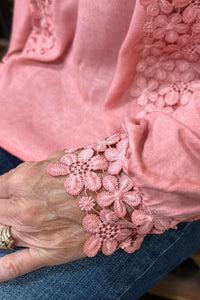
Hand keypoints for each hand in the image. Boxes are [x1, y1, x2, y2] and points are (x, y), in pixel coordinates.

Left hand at [0, 152, 89, 281]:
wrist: (120, 192)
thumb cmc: (89, 172)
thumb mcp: (57, 159)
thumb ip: (32, 170)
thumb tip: (19, 179)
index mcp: (23, 180)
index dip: (0, 193)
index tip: (6, 195)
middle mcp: (23, 208)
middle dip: (1, 210)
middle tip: (12, 211)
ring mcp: (33, 232)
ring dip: (2, 230)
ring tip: (19, 225)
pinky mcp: (48, 252)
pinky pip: (15, 266)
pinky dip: (1, 270)